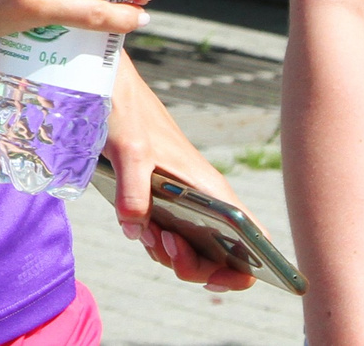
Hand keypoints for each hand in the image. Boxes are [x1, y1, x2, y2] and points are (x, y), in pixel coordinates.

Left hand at [103, 55, 258, 289]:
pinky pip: (164, 237)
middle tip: (164, 242)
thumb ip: (134, 193)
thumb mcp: (131, 150)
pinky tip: (136, 226)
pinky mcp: (160, 200)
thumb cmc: (129, 112)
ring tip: (148, 231)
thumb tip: (135, 231)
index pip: (254, 239)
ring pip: (189, 249)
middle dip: (191, 266)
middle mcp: (204, 199)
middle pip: (217, 257)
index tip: (213, 277)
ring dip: (168, 254)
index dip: (244, 271)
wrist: (110, 87)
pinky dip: (152, 241)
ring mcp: (183, 201)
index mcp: (212, 189)